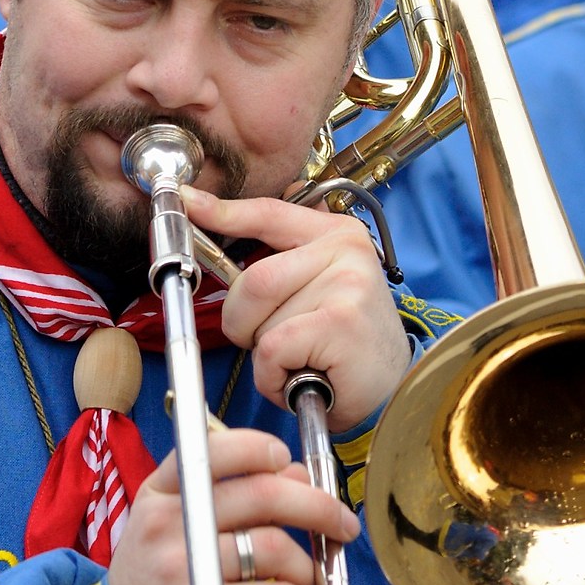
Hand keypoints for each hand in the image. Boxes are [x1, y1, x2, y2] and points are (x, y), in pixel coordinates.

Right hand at [103, 427, 357, 584]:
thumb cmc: (153, 580)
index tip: (288, 462)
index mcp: (160, 493)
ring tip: (314, 578)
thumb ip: (227, 494)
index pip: (213, 451)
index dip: (260, 449)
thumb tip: (296, 475)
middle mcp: (169, 523)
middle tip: (341, 522)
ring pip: (274, 548)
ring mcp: (184, 569)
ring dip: (311, 565)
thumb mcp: (170, 524)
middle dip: (317, 506)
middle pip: (261, 494)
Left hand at [189, 188, 410, 429]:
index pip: (267, 214)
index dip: (222, 212)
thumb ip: (283, 259)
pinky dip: (274, 376)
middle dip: (243, 322)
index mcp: (335, 233)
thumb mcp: (322, 283)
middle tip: (268, 343)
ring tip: (301, 360)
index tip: (188, 201)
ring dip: (264, 356)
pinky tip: (306, 377)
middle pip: (252, 280)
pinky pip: (272, 349)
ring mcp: (345, 285)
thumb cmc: (349, 337)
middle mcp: (344, 251)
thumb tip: (222, 220)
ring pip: (259, 320)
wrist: (396, 383)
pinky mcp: (340, 323)